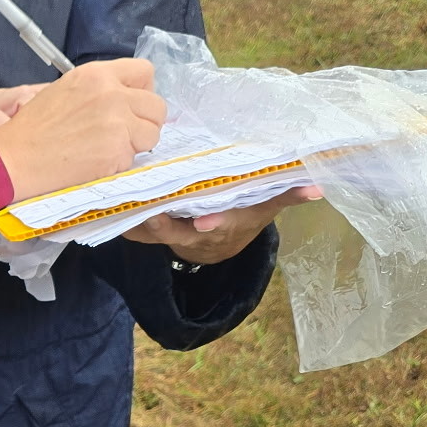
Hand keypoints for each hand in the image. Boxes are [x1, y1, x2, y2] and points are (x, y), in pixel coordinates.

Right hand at [0, 58, 165, 204]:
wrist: (13, 159)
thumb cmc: (32, 130)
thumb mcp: (65, 91)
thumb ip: (99, 90)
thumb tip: (127, 100)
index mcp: (96, 74)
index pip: (145, 71)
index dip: (143, 91)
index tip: (133, 106)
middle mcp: (111, 93)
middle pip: (157, 105)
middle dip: (145, 121)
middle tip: (124, 134)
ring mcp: (117, 122)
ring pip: (152, 133)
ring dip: (137, 144)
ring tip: (108, 149)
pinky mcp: (117, 150)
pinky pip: (136, 157)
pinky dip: (121, 163)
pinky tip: (96, 162)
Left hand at [121, 185, 322, 263]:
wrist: (214, 240)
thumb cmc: (241, 214)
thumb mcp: (264, 206)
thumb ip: (288, 193)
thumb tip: (320, 185)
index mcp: (219, 227)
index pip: (217, 227)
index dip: (212, 224)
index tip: (204, 219)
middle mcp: (190, 235)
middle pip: (174, 230)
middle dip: (163, 220)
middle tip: (151, 205)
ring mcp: (165, 236)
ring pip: (145, 231)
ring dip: (133, 219)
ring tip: (123, 197)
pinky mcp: (145, 232)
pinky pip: (127, 228)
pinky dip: (117, 217)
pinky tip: (106, 198)